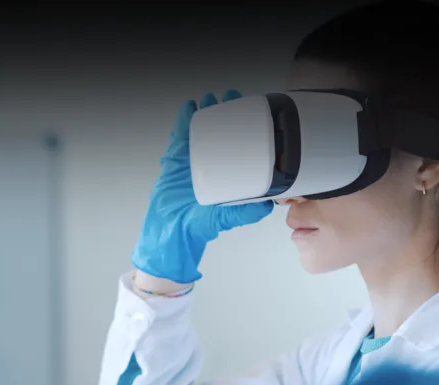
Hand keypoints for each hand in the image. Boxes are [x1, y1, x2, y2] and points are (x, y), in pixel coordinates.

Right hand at [131, 91, 273, 284]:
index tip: (250, 113)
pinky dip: (184, 122)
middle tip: (230, 98)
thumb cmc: (198, 227)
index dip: (243, 129)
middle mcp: (211, 165)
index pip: (237, 146)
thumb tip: (268, 205)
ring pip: (199, 130)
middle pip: (219, 132)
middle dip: (224, 113)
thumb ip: (246, 212)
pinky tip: (190, 108)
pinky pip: (179, 136)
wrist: (171, 232)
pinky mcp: (174, 161)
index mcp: (225, 175)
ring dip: (205, 112)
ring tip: (210, 99)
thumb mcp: (226, 218)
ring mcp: (191, 161)